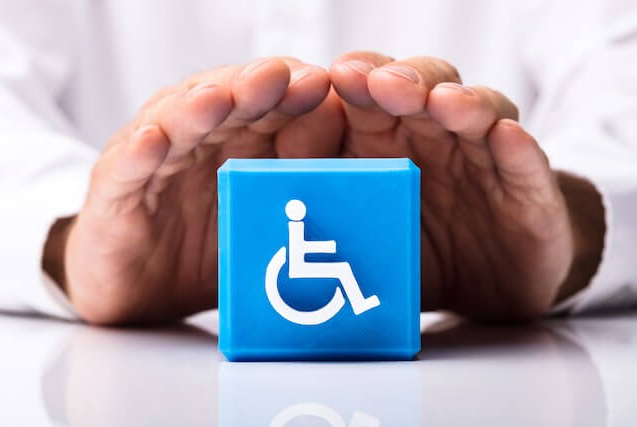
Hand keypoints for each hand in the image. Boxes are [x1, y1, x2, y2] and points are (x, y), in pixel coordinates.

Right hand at [53, 57, 343, 323]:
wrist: (137, 284)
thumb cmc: (207, 247)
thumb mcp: (263, 223)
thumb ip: (299, 192)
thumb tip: (357, 170)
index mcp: (244, 144)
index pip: (273, 105)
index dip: (296, 94)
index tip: (323, 85)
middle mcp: (202, 143)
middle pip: (229, 104)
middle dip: (254, 89)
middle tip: (279, 77)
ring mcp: (158, 164)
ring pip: (177, 124)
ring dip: (198, 109)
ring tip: (219, 99)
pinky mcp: (117, 193)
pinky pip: (127, 169)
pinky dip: (139, 154)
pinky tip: (151, 141)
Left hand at [329, 52, 603, 318]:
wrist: (491, 282)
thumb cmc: (417, 251)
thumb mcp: (365, 233)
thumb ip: (328, 207)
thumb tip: (267, 190)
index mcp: (388, 142)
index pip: (370, 96)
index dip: (357, 82)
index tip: (339, 76)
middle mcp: (435, 137)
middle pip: (422, 89)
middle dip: (402, 82)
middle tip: (383, 84)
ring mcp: (484, 157)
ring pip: (476, 112)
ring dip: (461, 103)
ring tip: (444, 104)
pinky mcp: (527, 187)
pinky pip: (525, 161)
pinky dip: (517, 148)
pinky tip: (505, 137)